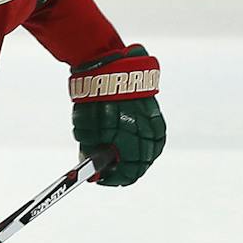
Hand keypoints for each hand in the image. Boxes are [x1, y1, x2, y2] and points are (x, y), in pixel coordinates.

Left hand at [69, 44, 164, 187]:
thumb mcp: (87, 131)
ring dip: (130, 153)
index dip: (112, 178)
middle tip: (105, 166)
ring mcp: (155, 123)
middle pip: (140, 164)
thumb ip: (91, 154)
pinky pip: (150, 135)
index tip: (100, 178)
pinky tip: (125, 137)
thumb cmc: (94, 98)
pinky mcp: (154, 111)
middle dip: (121, 166)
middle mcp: (150, 135)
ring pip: (147, 150)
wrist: (106, 63)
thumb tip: (93, 171)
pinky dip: (138, 140)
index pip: (129, 174)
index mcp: (134, 143)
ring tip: (112, 148)